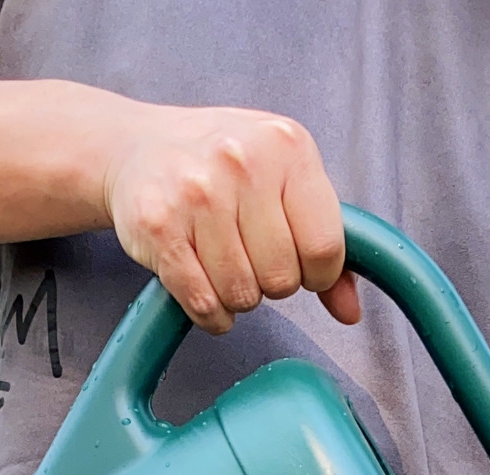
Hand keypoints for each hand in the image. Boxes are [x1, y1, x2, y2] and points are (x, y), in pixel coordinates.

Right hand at [103, 104, 359, 334]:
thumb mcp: (285, 181)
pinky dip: (211, 312)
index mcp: (287, 145)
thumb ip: (326, 243)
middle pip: (282, 278)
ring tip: (225, 262)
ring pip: (242, 295)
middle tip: (252, 256)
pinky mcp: (156, 226)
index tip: (300, 264)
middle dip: (273, 282)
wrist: (138, 146)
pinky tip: (206, 286)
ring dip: (238, 295)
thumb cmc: (225, 167)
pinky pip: (203, 303)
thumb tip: (351, 313)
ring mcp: (195, 192)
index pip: (325, 247)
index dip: (318, 274)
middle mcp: (240, 161)